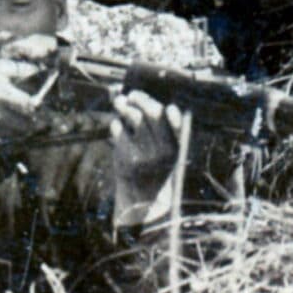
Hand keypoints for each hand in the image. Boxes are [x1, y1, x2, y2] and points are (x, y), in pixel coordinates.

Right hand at [0, 58, 46, 145]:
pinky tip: (9, 127)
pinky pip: (6, 141)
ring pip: (18, 134)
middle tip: (45, 119)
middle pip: (27, 124)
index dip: (42, 108)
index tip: (49, 108)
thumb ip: (19, 69)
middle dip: (37, 122)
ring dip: (25, 130)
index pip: (29, 105)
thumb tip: (40, 70)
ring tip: (27, 122)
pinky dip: (11, 135)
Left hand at [110, 90, 182, 224]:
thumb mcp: (165, 149)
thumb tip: (146, 98)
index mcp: (175, 145)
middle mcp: (162, 149)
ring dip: (124, 106)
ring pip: (134, 116)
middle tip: (132, 95)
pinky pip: (119, 128)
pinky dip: (116, 124)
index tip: (162, 105)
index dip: (168, 108)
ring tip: (120, 103)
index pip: (174, 118)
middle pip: (153, 112)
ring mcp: (144, 153)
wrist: (142, 198)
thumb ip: (161, 125)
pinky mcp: (127, 157)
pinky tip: (118, 128)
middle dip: (141, 98)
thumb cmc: (154, 166)